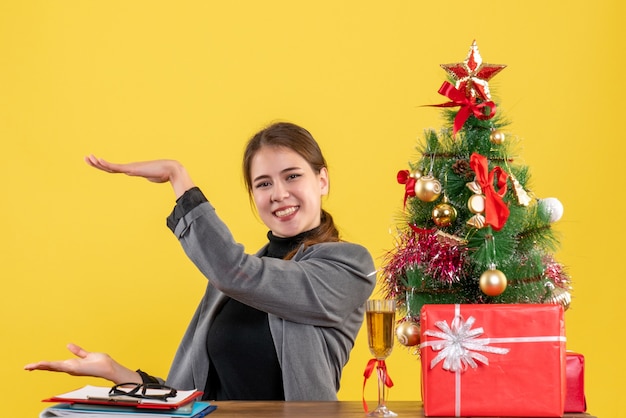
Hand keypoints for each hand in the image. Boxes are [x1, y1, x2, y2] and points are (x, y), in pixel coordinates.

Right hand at [24, 343, 140, 383]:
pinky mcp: (75, 369)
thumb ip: (78, 351)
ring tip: (30, 366)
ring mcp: (71, 369)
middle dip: (38, 367)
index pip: (55, 365)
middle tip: (26, 367)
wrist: (108, 367)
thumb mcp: (87, 355)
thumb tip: (68, 345)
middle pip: (51, 367)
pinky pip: (61, 366)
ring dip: (42, 366)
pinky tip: (43, 365)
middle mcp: (70, 368)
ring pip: (53, 367)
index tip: (34, 364)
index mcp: (71, 365)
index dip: (44, 365)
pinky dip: (51, 365)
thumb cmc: (100, 363)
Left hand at [85, 155, 195, 197]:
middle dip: (96, 162)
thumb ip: (149, 176)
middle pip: (109, 166)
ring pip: (110, 166)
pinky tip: (99, 161)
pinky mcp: (132, 169)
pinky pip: (116, 167)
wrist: (171, 170)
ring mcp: (130, 168)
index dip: (104, 166)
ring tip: (88, 158)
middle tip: (86, 157)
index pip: (115, 169)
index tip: (96, 162)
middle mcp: (129, 168)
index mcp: (133, 170)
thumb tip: (151, 177)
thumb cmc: (164, 174)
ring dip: (98, 163)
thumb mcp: (153, 177)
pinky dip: (106, 164)